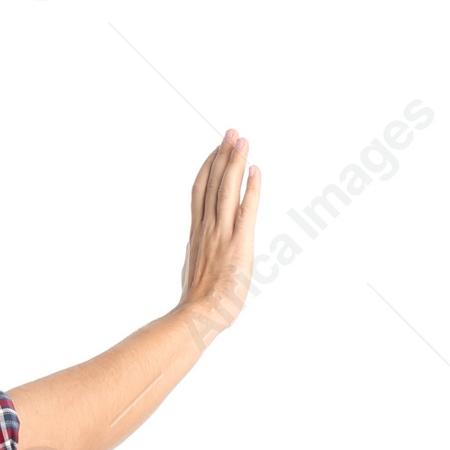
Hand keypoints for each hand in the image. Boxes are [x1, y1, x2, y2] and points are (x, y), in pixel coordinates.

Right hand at [178, 129, 258, 334]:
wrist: (198, 316)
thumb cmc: (197, 303)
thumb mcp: (194, 269)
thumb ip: (198, 252)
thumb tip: (197, 248)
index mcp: (196, 233)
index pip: (200, 192)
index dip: (207, 168)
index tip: (214, 150)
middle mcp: (207, 228)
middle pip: (212, 183)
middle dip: (222, 155)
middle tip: (231, 132)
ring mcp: (221, 234)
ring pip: (226, 190)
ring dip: (235, 162)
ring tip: (241, 140)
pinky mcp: (238, 243)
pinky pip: (245, 209)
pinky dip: (250, 188)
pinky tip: (255, 170)